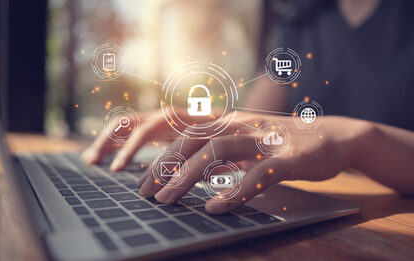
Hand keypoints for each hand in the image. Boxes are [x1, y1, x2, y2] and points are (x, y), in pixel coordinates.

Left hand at [138, 112, 371, 213]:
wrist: (333, 137)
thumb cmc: (280, 144)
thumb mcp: (243, 142)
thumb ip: (214, 150)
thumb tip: (179, 170)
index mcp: (227, 120)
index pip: (180, 124)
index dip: (152, 141)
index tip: (128, 168)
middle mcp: (240, 124)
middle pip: (191, 137)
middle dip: (162, 164)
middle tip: (144, 193)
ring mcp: (264, 138)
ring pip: (217, 150)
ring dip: (187, 176)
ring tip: (167, 200)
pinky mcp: (289, 157)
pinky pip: (257, 174)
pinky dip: (235, 191)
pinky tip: (217, 208)